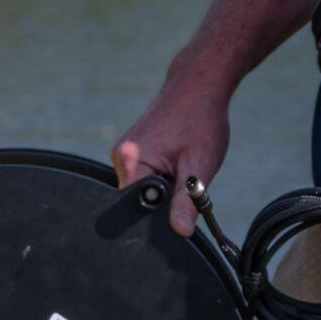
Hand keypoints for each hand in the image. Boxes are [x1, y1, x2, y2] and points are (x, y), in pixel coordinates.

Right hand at [111, 73, 233, 236]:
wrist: (197, 86)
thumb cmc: (201, 120)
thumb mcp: (200, 165)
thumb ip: (187, 201)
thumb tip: (180, 233)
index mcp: (130, 160)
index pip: (137, 209)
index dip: (160, 215)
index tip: (181, 207)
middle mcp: (118, 157)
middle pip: (139, 200)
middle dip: (165, 199)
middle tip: (187, 177)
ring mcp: (121, 153)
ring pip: (143, 190)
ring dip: (165, 187)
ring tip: (183, 163)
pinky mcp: (129, 152)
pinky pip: (143, 177)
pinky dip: (162, 176)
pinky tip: (176, 159)